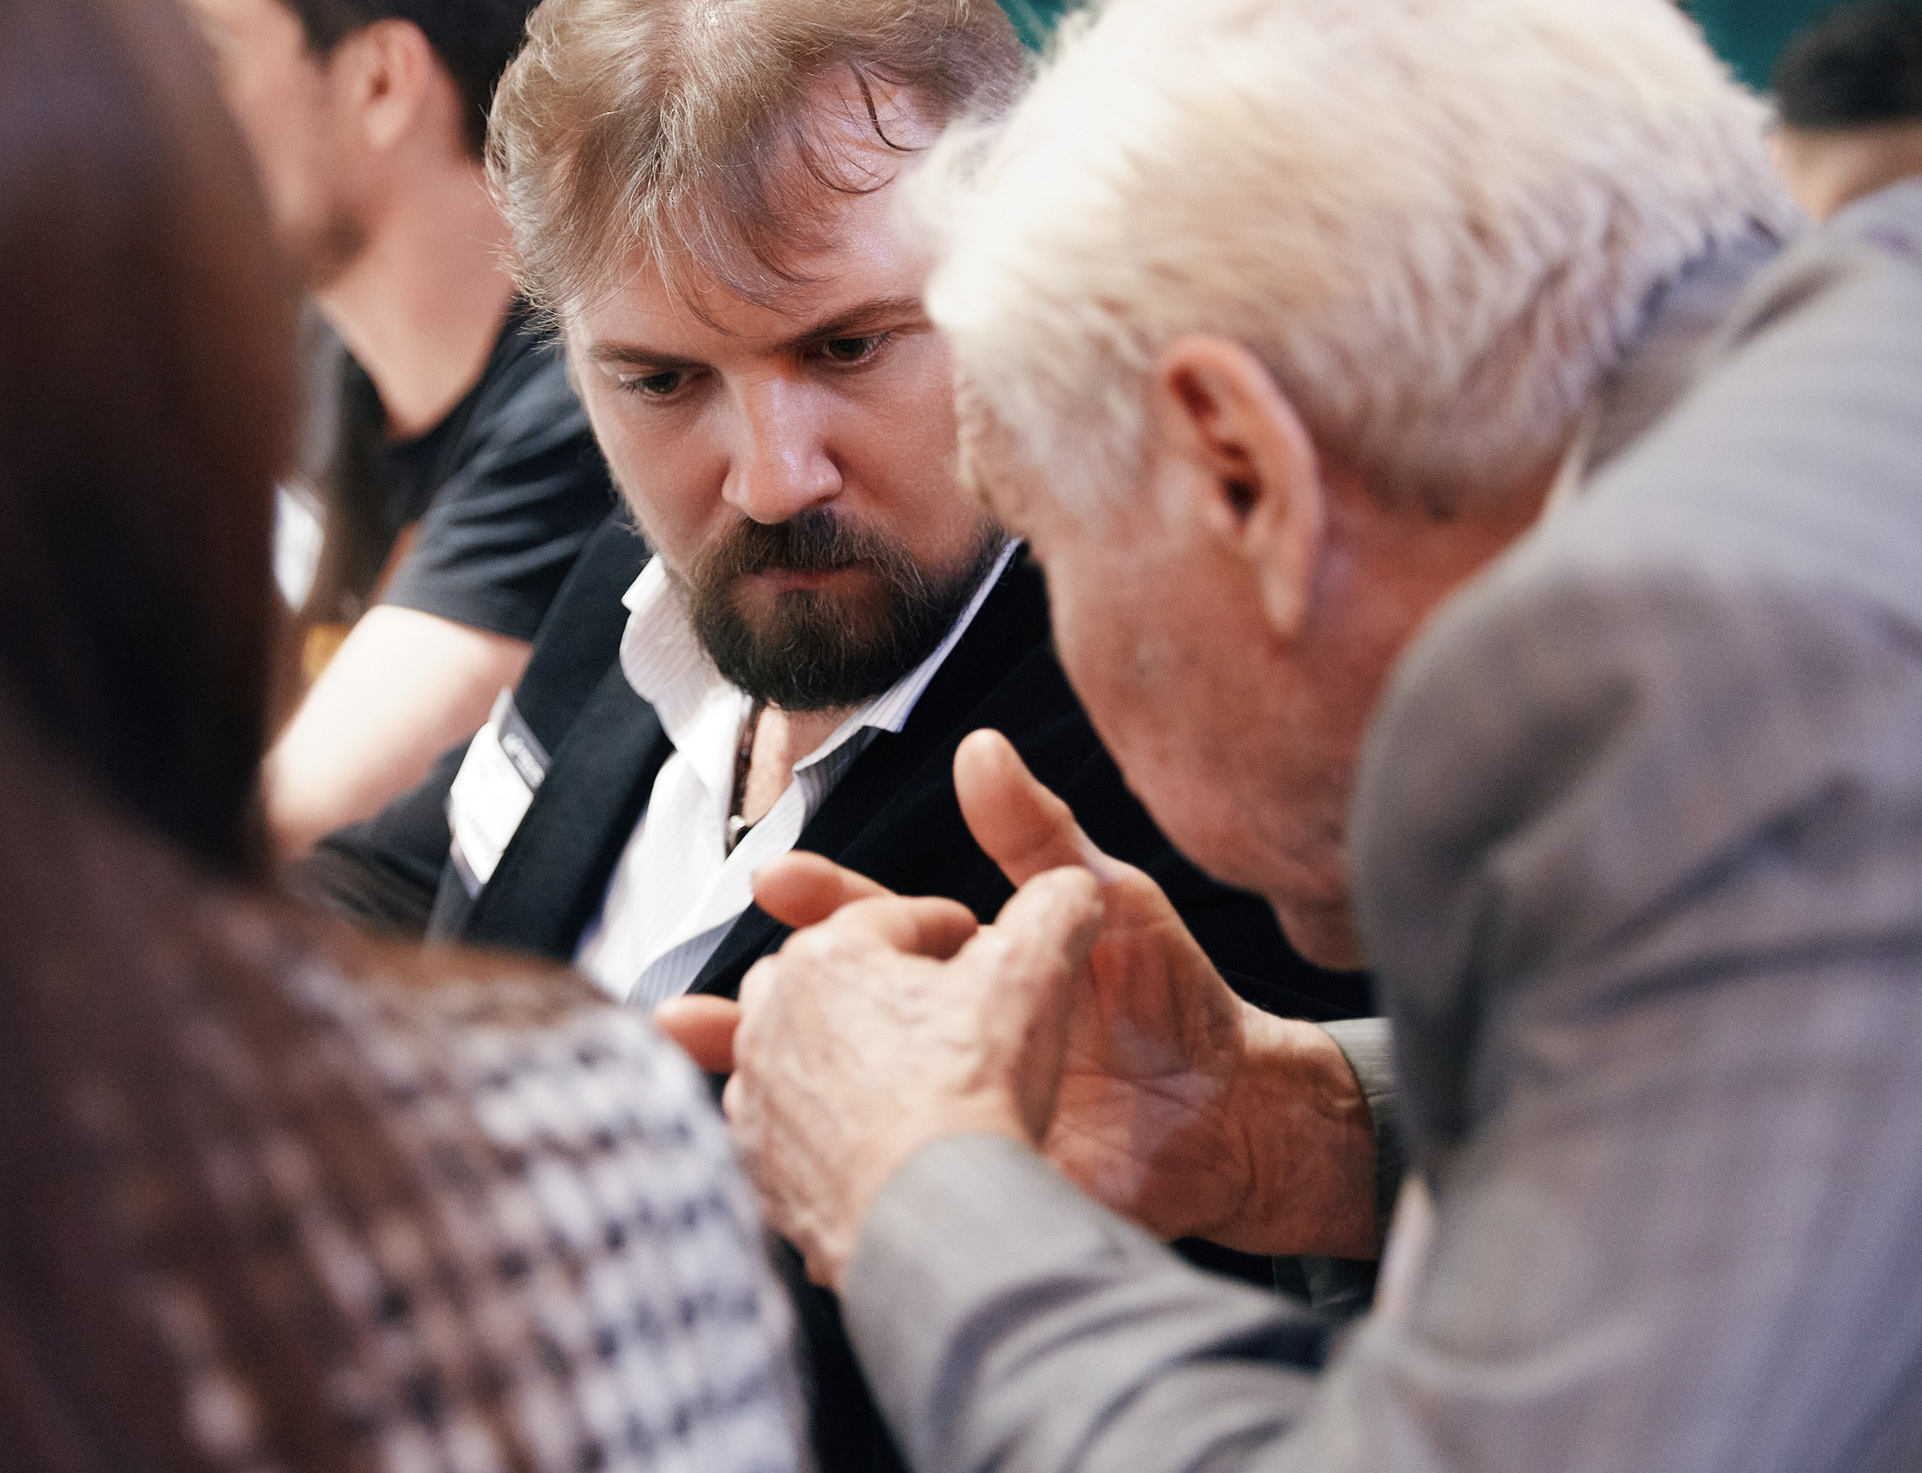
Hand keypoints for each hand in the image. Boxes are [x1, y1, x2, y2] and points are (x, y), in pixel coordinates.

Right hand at [657, 730, 1380, 1258]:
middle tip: (685, 1010)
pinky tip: (766, 1166)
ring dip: (758, 1092)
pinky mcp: (963, 1173)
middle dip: (757, 1011)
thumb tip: (981, 749)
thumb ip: (1039, 836)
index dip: (823, 904)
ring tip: (696, 1088)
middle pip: (829, 1020)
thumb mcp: (1108, 902)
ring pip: (832, 1098)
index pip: (874, 929)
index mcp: (966, 967)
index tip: (772, 879)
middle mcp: (940, 1037)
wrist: (1236, 1126)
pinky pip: (873, 1170)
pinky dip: (811, 1167)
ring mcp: (944, 1108)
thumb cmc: (1179, 1005)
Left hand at [716, 867, 1104, 1287]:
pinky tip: (875, 1137)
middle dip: (884, 985)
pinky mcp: (760, 1165)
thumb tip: (1070, 889)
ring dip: (846, 1051)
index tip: (980, 949)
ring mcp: (758, 1095)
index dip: (951, 931)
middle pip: (833, 977)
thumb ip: (1054, 912)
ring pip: (800, 1048)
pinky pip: (788, 1126)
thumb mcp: (1031, 978)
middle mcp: (772, 1016)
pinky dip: (825, 1124)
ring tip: (909, 1074)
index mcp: (827, 955)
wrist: (931, 1223)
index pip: (895, 919)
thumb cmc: (968, 1099)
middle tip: (941, 1011)